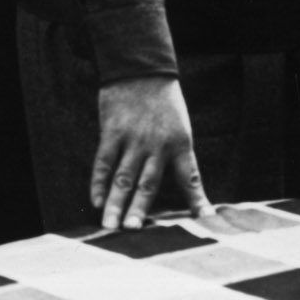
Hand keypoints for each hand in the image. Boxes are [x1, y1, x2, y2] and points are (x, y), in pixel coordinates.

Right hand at [91, 76, 210, 229]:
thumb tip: (180, 184)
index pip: (190, 176)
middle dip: (140, 208)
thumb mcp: (180, 125)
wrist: (143, 69)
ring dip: (115, 203)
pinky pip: (103, 162)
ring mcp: (133, 139)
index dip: (196, 197)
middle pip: (148, 183)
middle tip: (133, 230)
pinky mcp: (112, 131)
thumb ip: (176, 154)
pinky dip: (98, 182)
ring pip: (123, 177)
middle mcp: (157, 144)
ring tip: (109, 225)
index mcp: (180, 143)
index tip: (204, 218)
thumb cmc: (164, 102)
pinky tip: (95, 200)